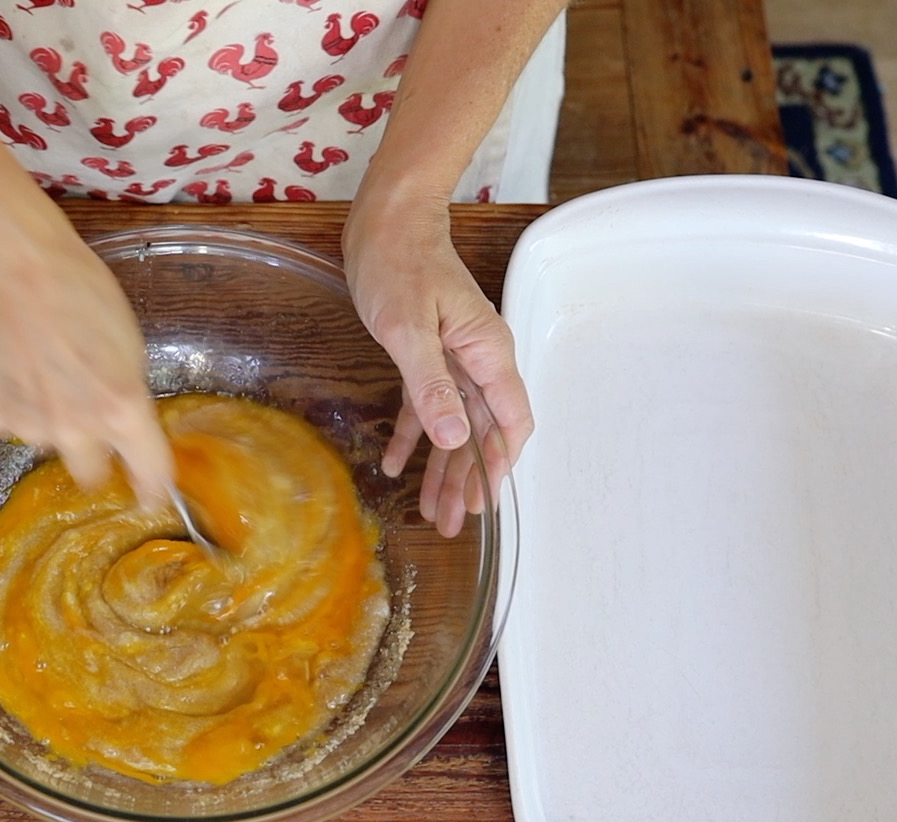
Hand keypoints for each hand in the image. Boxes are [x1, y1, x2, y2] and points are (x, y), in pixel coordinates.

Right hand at [0, 225, 172, 508]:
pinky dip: (12, 404)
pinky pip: (8, 424)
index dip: (154, 487)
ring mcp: (27, 424)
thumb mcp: (129, 343)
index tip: (151, 493)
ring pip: (46, 442)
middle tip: (87, 422)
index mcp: (122, 409)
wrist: (10, 264)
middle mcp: (76, 428)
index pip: (150, 474)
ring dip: (48, 420)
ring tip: (41, 368)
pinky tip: (11, 364)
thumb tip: (131, 426)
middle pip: (91, 476)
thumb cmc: (79, 288)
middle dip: (94, 458)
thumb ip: (129, 395)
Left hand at [343, 201, 532, 537]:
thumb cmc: (399, 263)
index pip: (509, 422)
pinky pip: (427, 406)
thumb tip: (453, 438)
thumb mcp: (409, 329)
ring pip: (455, 426)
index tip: (483, 502)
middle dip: (468, 480)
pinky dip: (414, 435)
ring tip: (431, 511)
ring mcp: (454, 359)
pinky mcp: (427, 355)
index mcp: (487, 353)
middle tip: (452, 524)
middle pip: (482, 434)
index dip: (499, 465)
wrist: (387, 222)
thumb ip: (431, 385)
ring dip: (443, 468)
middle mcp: (478, 360)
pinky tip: (397, 464)